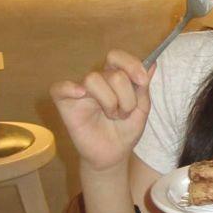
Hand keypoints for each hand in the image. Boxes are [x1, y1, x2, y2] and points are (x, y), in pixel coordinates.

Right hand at [50, 50, 154, 171]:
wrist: (113, 155)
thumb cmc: (125, 130)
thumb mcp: (141, 109)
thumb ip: (143, 87)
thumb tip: (152, 63)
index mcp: (115, 76)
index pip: (117, 57)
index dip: (131, 65)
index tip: (143, 81)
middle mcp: (97, 80)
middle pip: (113, 73)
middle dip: (126, 97)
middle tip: (124, 113)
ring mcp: (80, 90)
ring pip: (93, 79)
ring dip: (109, 102)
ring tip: (112, 116)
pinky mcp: (65, 103)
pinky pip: (59, 88)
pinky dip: (69, 88)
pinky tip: (81, 95)